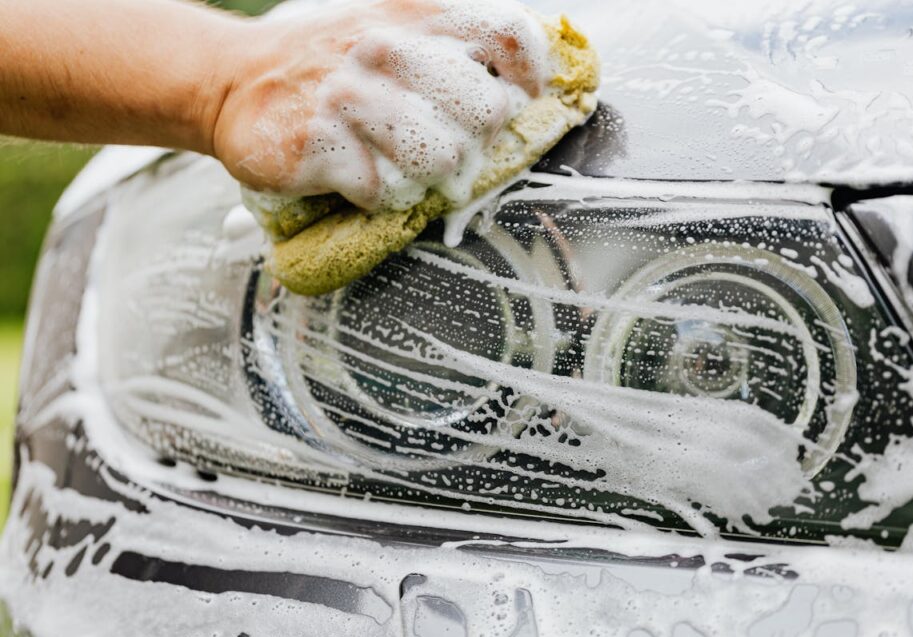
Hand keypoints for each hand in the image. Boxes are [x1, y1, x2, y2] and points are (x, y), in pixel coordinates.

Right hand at [213, 0, 549, 210]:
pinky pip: (386, 191)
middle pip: (486, 110)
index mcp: (413, 12)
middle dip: (474, 138)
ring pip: (442, 158)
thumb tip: (521, 91)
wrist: (232, 81)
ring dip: (426, 172)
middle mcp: (384, 46)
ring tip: (394, 159)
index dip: (529, 75)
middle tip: (442, 140)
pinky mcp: (317, 145)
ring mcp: (349, 96)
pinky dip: (376, 193)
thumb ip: (453, 47)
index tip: (521, 98)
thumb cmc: (329, 62)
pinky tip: (354, 170)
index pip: (508, 33)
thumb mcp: (390, 26)